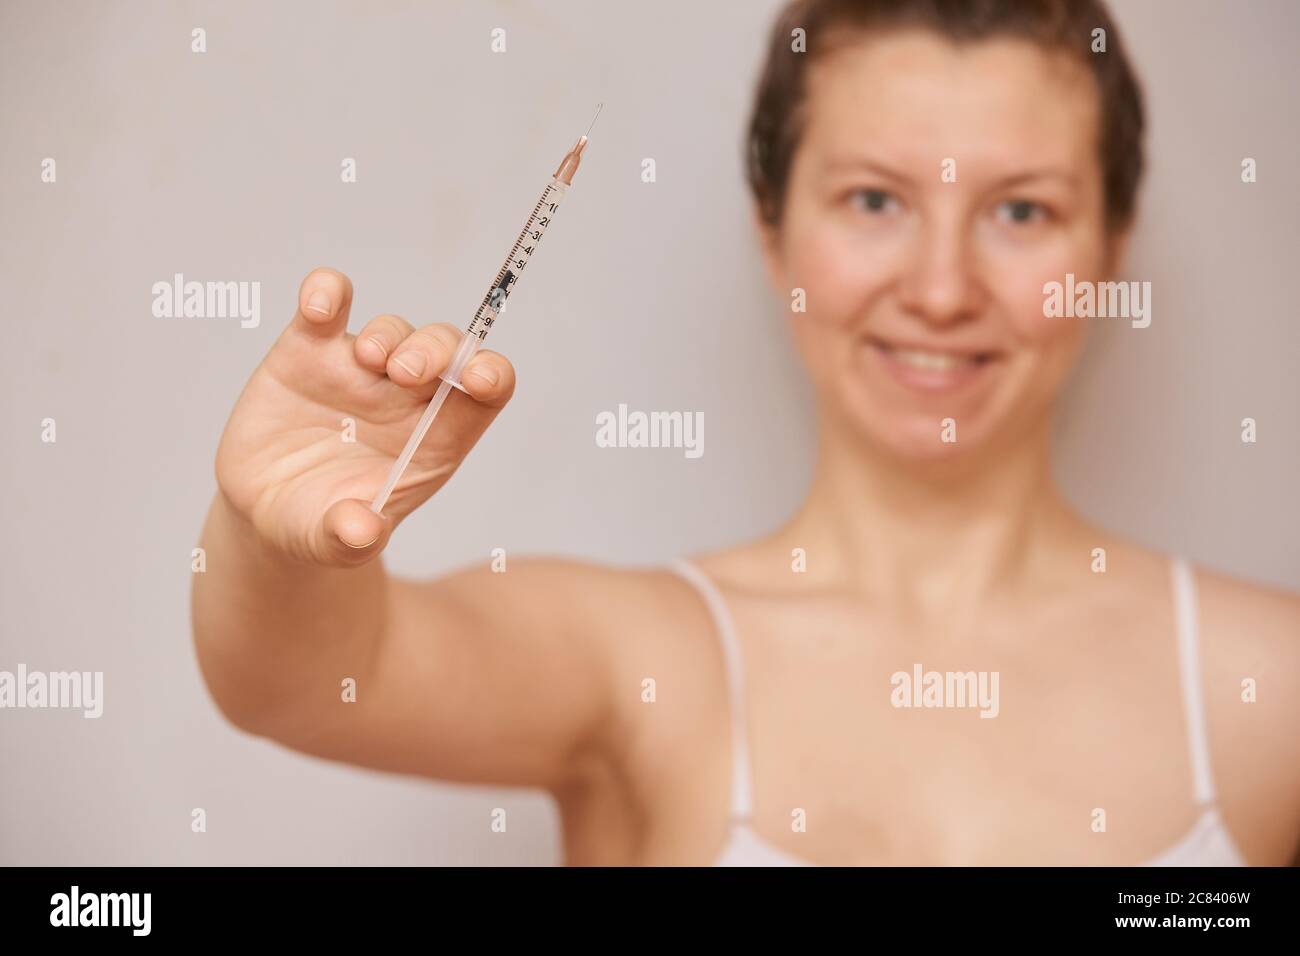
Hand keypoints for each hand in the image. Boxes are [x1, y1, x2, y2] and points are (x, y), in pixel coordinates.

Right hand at [214, 267, 515, 566]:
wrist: (267, 511)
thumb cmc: (322, 524)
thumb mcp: (335, 543)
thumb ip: (351, 538)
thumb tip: (361, 531)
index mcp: (435, 439)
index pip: (485, 394)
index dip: (491, 376)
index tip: (479, 378)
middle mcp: (406, 398)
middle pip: (444, 351)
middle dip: (435, 350)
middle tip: (403, 373)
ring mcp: (359, 370)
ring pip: (394, 329)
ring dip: (389, 336)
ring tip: (368, 362)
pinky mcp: (308, 352)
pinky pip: (326, 307)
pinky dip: (326, 292)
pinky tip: (317, 305)